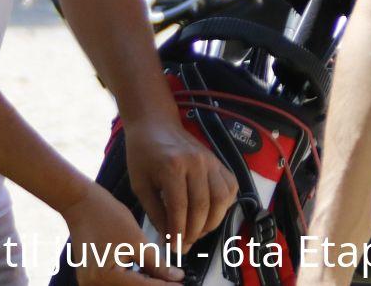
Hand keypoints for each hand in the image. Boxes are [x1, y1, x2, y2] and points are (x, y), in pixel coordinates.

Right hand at [61, 183, 183, 284]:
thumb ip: (156, 263)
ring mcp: (90, 285)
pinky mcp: (92, 281)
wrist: (80, 204)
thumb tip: (175, 278)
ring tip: (164, 279)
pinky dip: (134, 283)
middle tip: (175, 281)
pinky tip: (148, 277)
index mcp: (104, 277)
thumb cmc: (104, 215)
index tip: (182, 284)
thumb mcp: (136, 240)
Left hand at [123, 114, 237, 251]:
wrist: (155, 124)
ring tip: (197, 231)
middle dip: (194, 232)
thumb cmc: (143, 154)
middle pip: (203, 207)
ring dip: (212, 222)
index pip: (180, 208)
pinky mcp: (218, 161)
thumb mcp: (140, 185)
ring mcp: (211, 160)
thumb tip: (169, 238)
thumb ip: (155, 212)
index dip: (178, 232)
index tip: (174, 247)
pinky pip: (230, 188)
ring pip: (222, 200)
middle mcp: (196, 162)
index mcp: (172, 166)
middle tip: (185, 244)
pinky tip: (210, 213)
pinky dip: (224, 206)